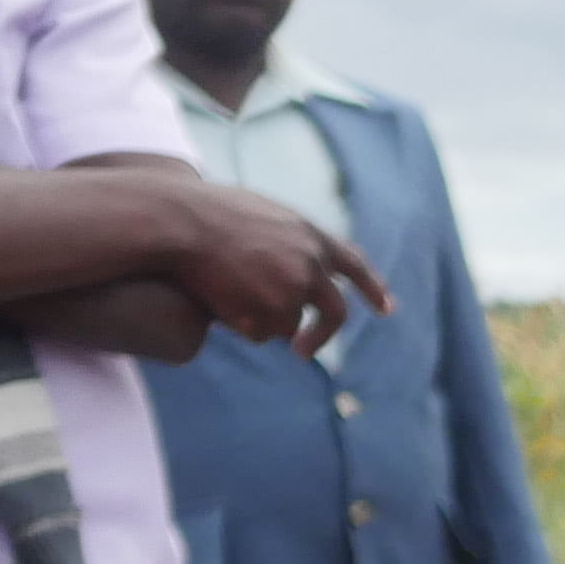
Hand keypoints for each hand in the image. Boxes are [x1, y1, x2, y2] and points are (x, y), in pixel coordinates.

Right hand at [159, 181, 390, 352]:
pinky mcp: (272, 315)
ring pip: (287, 326)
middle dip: (321, 336)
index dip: (372, 287)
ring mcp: (294, 291)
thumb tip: (302, 267)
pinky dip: (243, 327)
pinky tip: (219, 301)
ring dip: (262, 321)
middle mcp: (311, 264)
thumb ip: (288, 239)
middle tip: (303, 350)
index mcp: (310, 234)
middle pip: (334, 313)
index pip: (353, 264)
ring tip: (224, 292)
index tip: (386, 309)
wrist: (178, 223)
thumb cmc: (205, 214)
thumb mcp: (259, 213)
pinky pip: (261, 335)